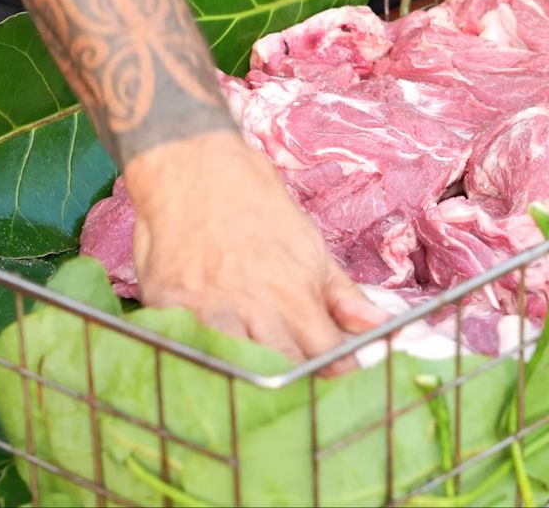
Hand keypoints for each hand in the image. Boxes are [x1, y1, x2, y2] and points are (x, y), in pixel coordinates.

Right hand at [123, 131, 386, 373]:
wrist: (198, 167)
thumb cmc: (258, 206)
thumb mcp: (311, 247)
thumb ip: (342, 294)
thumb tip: (378, 328)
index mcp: (297, 293)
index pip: (328, 354)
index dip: (336, 368)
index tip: (336, 373)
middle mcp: (257, 306)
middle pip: (284, 368)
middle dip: (294, 380)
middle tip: (295, 381)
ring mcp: (211, 308)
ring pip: (237, 366)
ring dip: (247, 374)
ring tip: (252, 377)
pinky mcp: (169, 305)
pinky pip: (186, 349)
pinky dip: (198, 360)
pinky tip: (207, 361)